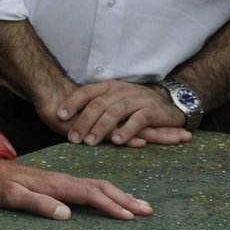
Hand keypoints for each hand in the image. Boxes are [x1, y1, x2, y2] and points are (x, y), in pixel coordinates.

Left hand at [0, 157, 153, 220]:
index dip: (110, 205)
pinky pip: (91, 187)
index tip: (129, 216)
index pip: (89, 194)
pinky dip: (108, 192)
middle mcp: (64, 180)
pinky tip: (115, 198)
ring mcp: (64, 180)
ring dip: (120, 195)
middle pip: (101, 187)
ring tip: (140, 205)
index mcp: (55, 185)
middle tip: (148, 210)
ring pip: (98, 186)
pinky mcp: (62, 183)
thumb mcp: (11, 197)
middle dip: (125, 198)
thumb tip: (66, 214)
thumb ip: (37, 204)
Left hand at [57, 81, 192, 146]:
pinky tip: (117, 141)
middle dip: (84, 122)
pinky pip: (138, 120)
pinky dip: (127, 130)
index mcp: (109, 87)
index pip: (87, 92)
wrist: (169, 102)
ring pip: (115, 112)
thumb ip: (97, 107)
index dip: (73, 102)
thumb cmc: (135, 105)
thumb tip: (67, 118)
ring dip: (101, 128)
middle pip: (98, 104)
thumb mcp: (114, 101)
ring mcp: (137, 99)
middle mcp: (122, 90)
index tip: (59, 115)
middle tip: (73, 138)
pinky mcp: (152, 110)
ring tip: (90, 142)